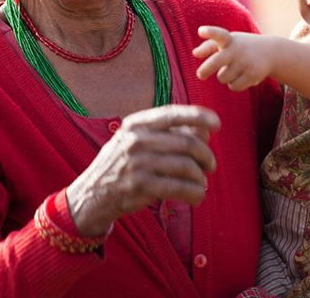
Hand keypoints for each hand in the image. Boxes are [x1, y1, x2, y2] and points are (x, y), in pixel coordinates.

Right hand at [66, 105, 219, 236]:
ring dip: (200, 177)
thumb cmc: (123, 164)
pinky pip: (179, 188)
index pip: (173, 113)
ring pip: (186, 166)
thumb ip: (168, 134)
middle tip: (210, 165)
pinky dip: (195, 193)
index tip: (217, 124)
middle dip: (205, 155)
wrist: (92, 194)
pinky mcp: (140, 186)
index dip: (199, 116)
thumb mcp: (137, 140)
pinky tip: (197, 196)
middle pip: (186, 142)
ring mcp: (137, 162)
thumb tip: (205, 132)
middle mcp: (136, 139)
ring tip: (201, 183)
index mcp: (136, 123)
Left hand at [193, 26, 273, 90]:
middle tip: (200, 75)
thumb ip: (209, 46)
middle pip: (216, 62)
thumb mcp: (227, 41)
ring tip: (234, 70)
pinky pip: (233, 86)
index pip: (218, 34)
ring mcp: (246, 62)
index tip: (201, 31)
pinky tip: (242, 77)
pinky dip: (234, 84)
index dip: (210, 32)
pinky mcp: (253, 75)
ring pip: (222, 78)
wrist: (270, 52)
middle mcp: (237, 49)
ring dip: (224, 77)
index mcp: (228, 40)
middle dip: (205, 70)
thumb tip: (195, 53)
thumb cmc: (241, 46)